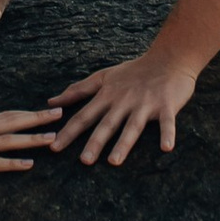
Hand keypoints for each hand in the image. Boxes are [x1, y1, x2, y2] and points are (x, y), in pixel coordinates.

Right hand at [0, 101, 61, 187]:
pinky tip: (29, 164)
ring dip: (32, 139)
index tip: (43, 110)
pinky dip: (13, 163)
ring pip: (9, 141)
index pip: (4, 115)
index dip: (25, 112)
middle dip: (37, 118)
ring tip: (52, 138)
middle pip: (12, 122)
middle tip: (59, 115)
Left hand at [50, 46, 198, 165]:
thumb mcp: (103, 76)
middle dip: (95, 142)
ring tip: (114, 161)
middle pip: (107, 124)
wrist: (168, 59)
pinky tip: (166, 148)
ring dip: (123, 143)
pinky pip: (166, 122)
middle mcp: (124, 101)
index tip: (54, 147)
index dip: (69, 131)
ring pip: (132, 126)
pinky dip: (167, 134)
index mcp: (108, 95)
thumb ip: (78, 89)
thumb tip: (51, 102)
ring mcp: (145, 104)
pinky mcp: (166, 105)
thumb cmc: (134, 71)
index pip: (84, 116)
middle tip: (84, 161)